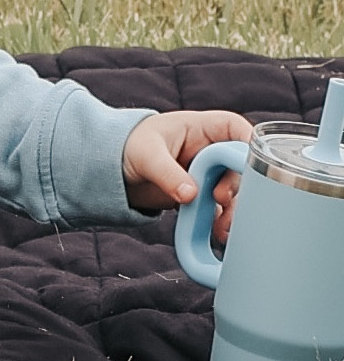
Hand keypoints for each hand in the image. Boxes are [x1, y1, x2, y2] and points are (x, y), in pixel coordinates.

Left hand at [123, 110, 251, 238]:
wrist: (111, 170)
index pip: (234, 128)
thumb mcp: (146, 155)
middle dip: (237, 184)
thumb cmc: (128, 146)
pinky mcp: (200, 196)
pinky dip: (220, 221)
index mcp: (200, 127)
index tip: (249, 165)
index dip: (247, 144)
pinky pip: (218, 209)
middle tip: (221, 199)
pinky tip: (217, 233)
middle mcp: (209, 150)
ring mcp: (207, 174)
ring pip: (233, 190)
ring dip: (233, 208)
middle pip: (238, 165)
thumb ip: (168, 173)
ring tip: (223, 227)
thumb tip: (191, 194)